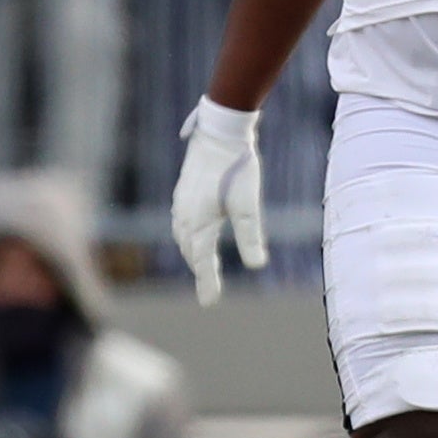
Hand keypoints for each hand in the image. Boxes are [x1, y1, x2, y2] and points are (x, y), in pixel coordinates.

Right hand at [171, 97, 264, 306]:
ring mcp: (181, 204)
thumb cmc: (237, 168)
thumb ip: (250, 236)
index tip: (209, 303)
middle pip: (189, 252)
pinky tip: (193, 234)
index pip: (202, 260)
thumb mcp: (248, 204)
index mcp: (200, 222)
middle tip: (208, 291)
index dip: (207, 282)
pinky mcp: (183, 193)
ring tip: (201, 267)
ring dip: (191, 254)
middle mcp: (185, 216)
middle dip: (198, 271)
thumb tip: (256, 265)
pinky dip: (187, 237)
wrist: (219, 133)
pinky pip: (180, 224)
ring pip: (183, 238)